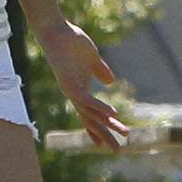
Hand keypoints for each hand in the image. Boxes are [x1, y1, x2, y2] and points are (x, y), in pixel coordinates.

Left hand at [40, 17, 129, 148]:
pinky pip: (86, 100)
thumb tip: (110, 81)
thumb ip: (100, 70)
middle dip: (105, 135)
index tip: (104, 145)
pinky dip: (99, 107)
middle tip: (118, 151)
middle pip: (91, 120)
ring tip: (124, 132)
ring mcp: (71, 89)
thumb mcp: (92, 58)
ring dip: (108, 124)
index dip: (96, 129)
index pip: (88, 114)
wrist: (56, 30)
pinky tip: (112, 114)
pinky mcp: (70, 83)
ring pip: (91, 113)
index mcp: (79, 89)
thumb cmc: (72, 42)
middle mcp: (74, 94)